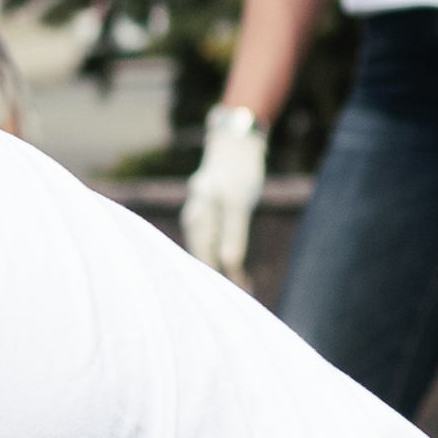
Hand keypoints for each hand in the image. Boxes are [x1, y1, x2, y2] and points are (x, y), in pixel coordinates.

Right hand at [179, 102, 270, 277]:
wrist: (236, 142)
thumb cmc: (238, 170)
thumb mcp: (239, 202)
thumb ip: (234, 235)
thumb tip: (229, 266)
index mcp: (197, 217)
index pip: (204, 257)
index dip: (221, 279)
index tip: (240, 294)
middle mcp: (193, 219)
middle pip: (202, 257)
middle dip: (220, 279)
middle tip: (244, 295)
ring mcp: (199, 217)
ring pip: (207, 251)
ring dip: (223, 269)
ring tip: (243, 287)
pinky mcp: (209, 215)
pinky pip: (212, 242)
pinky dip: (223, 256)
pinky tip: (235, 267)